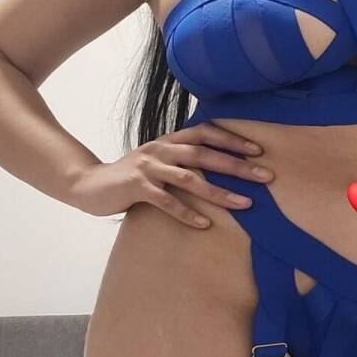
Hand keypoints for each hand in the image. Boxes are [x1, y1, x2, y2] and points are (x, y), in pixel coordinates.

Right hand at [68, 122, 275, 226]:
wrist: (90, 185)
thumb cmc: (134, 176)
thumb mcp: (160, 161)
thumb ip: (184, 159)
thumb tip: (222, 164)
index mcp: (170, 141)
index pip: (206, 133)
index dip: (233, 140)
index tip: (258, 151)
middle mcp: (161, 150)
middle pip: (205, 155)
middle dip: (238, 166)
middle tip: (265, 177)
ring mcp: (148, 168)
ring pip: (190, 179)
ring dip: (220, 192)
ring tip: (245, 204)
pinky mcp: (136, 188)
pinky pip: (166, 202)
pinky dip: (187, 213)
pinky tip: (205, 224)